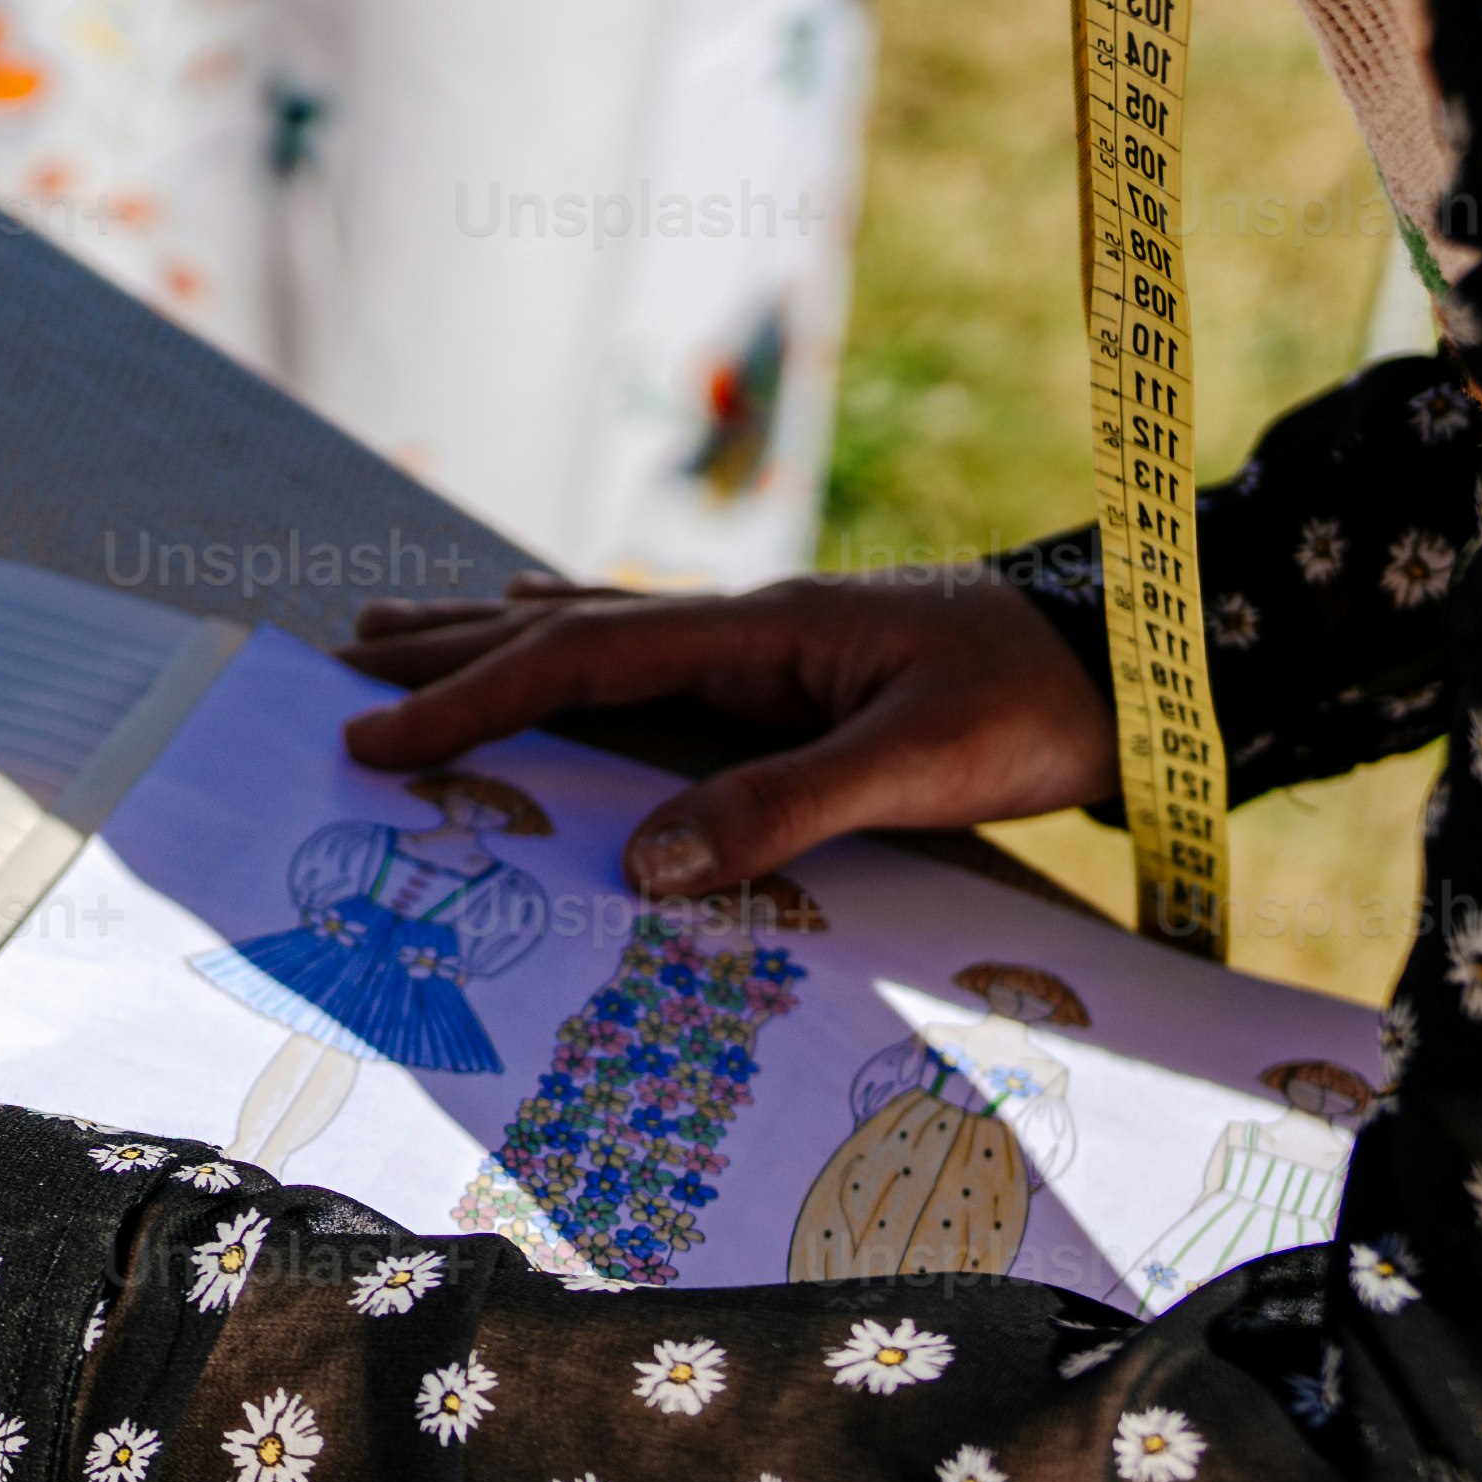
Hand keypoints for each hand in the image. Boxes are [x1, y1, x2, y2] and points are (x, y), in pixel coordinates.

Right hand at [340, 564, 1118, 896]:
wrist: (1144, 651)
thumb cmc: (1038, 705)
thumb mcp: (917, 765)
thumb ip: (782, 807)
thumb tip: (641, 862)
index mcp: (756, 632)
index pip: (577, 661)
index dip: (468, 702)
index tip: (374, 739)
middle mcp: (745, 620)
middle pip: (563, 623)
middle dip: (448, 649)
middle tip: (338, 665)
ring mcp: (769, 636)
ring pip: (599, 627)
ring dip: (497, 636)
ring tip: (404, 634)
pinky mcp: (799, 662)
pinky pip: (653, 649)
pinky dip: (577, 644)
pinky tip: (562, 645)